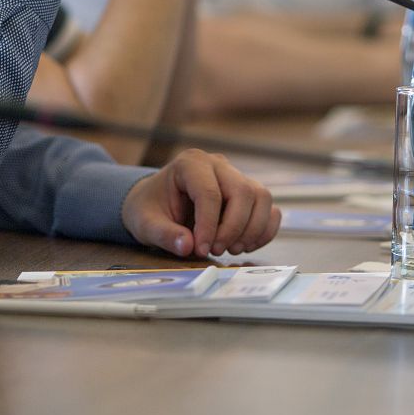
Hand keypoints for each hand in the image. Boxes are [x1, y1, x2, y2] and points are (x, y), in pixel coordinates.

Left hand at [121, 149, 279, 256]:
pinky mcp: (247, 192)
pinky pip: (268, 208)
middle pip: (242, 191)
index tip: (201, 251)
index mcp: (190, 163)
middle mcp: (217, 165)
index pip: (209, 193)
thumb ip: (164, 235)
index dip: (209, 225)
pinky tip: (245, 246)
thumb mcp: (145, 223)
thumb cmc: (150, 208)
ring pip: (261, 197)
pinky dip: (264, 230)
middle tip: (216, 251)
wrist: (155, 202)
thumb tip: (187, 246)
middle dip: (233, 227)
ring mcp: (235, 176)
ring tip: (231, 250)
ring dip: (252, 229)